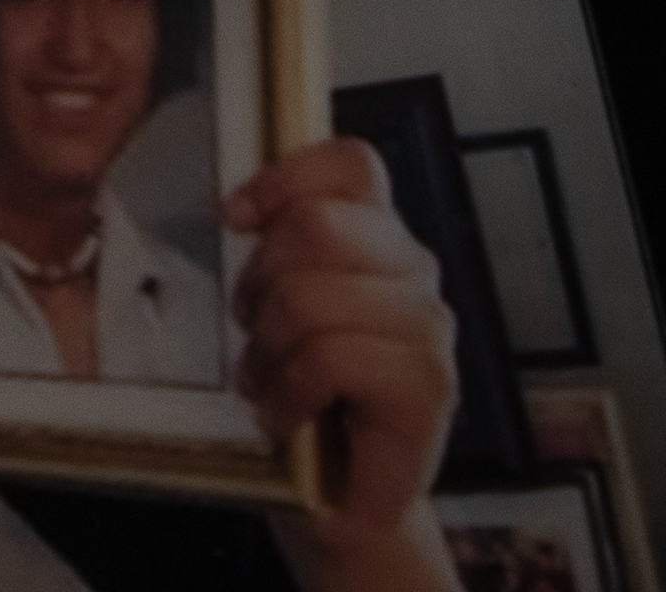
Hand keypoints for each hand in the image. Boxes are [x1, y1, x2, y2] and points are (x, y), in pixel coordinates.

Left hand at [217, 132, 457, 585]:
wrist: (340, 501)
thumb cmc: (307, 399)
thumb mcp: (281, 310)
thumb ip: (281, 251)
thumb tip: (240, 205)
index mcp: (378, 240)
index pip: (351, 164)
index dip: (285, 178)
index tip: (237, 217)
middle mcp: (414, 274)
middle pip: (316, 228)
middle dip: (261, 283)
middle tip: (258, 331)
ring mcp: (428, 331)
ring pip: (313, 297)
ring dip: (271, 349)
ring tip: (274, 381)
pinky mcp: (428, 388)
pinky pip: (333, 358)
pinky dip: (292, 391)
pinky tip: (291, 414)